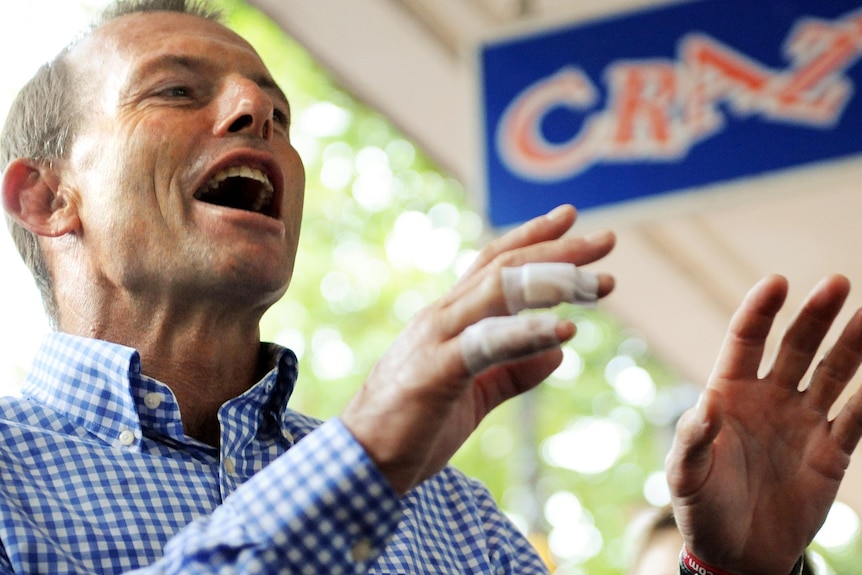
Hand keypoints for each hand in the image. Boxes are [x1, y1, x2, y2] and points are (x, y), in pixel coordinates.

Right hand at [340, 205, 614, 493]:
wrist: (364, 462)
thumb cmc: (414, 424)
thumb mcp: (477, 394)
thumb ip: (514, 370)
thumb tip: (559, 352)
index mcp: (450, 318)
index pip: (494, 264)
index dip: (533, 238)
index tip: (571, 219)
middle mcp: (443, 316)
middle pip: (505, 267)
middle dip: (559, 250)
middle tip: (607, 240)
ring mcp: (438, 339)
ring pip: (498, 291)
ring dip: (553, 282)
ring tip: (598, 283)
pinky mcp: (437, 371)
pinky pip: (488, 343)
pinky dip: (528, 333)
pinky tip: (566, 329)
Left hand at [667, 274, 861, 574]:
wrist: (736, 554)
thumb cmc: (701, 507)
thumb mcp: (685, 475)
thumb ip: (692, 440)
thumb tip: (706, 406)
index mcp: (728, 393)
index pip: (746, 341)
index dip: (760, 311)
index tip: (777, 283)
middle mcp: (769, 399)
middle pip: (795, 347)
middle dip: (814, 316)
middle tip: (836, 283)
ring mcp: (802, 423)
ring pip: (831, 374)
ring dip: (851, 346)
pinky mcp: (830, 453)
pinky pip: (855, 420)